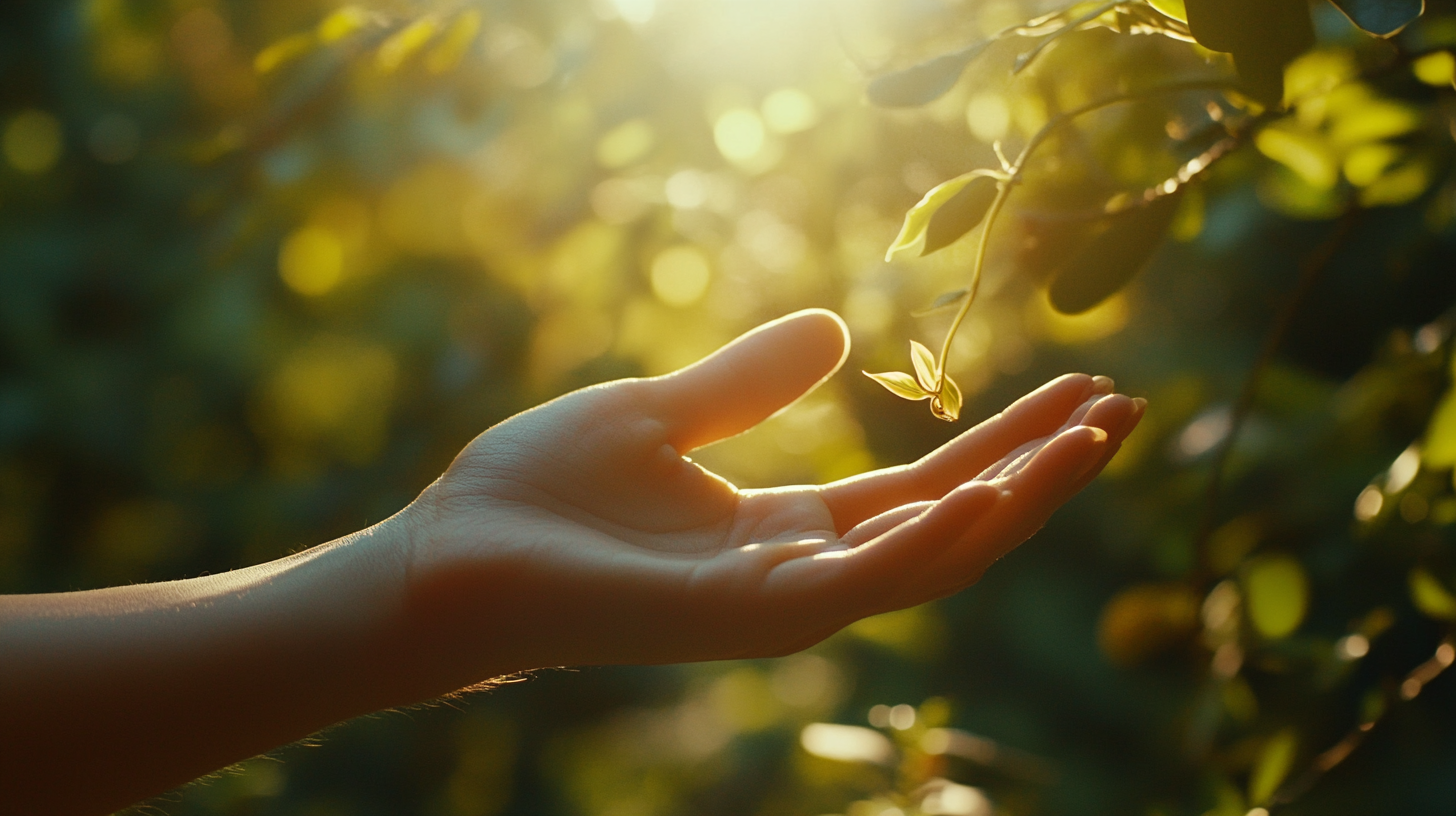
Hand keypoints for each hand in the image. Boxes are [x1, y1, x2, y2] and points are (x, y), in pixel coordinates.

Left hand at [394, 310, 1143, 696]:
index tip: (1077, 386)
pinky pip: (857, 584)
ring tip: (1091, 438)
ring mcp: (777, 604)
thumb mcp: (656, 413)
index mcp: (782, 526)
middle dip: (1039, 473)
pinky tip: (984, 490)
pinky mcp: (740, 618)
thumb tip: (838, 327)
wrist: (443, 557)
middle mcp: (798, 573)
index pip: (923, 486)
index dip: (1003, 441)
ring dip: (1013, 503)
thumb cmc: (534, 495)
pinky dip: (925, 541)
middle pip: (951, 524)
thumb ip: (745, 381)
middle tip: (1127, 407)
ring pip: (927, 560)